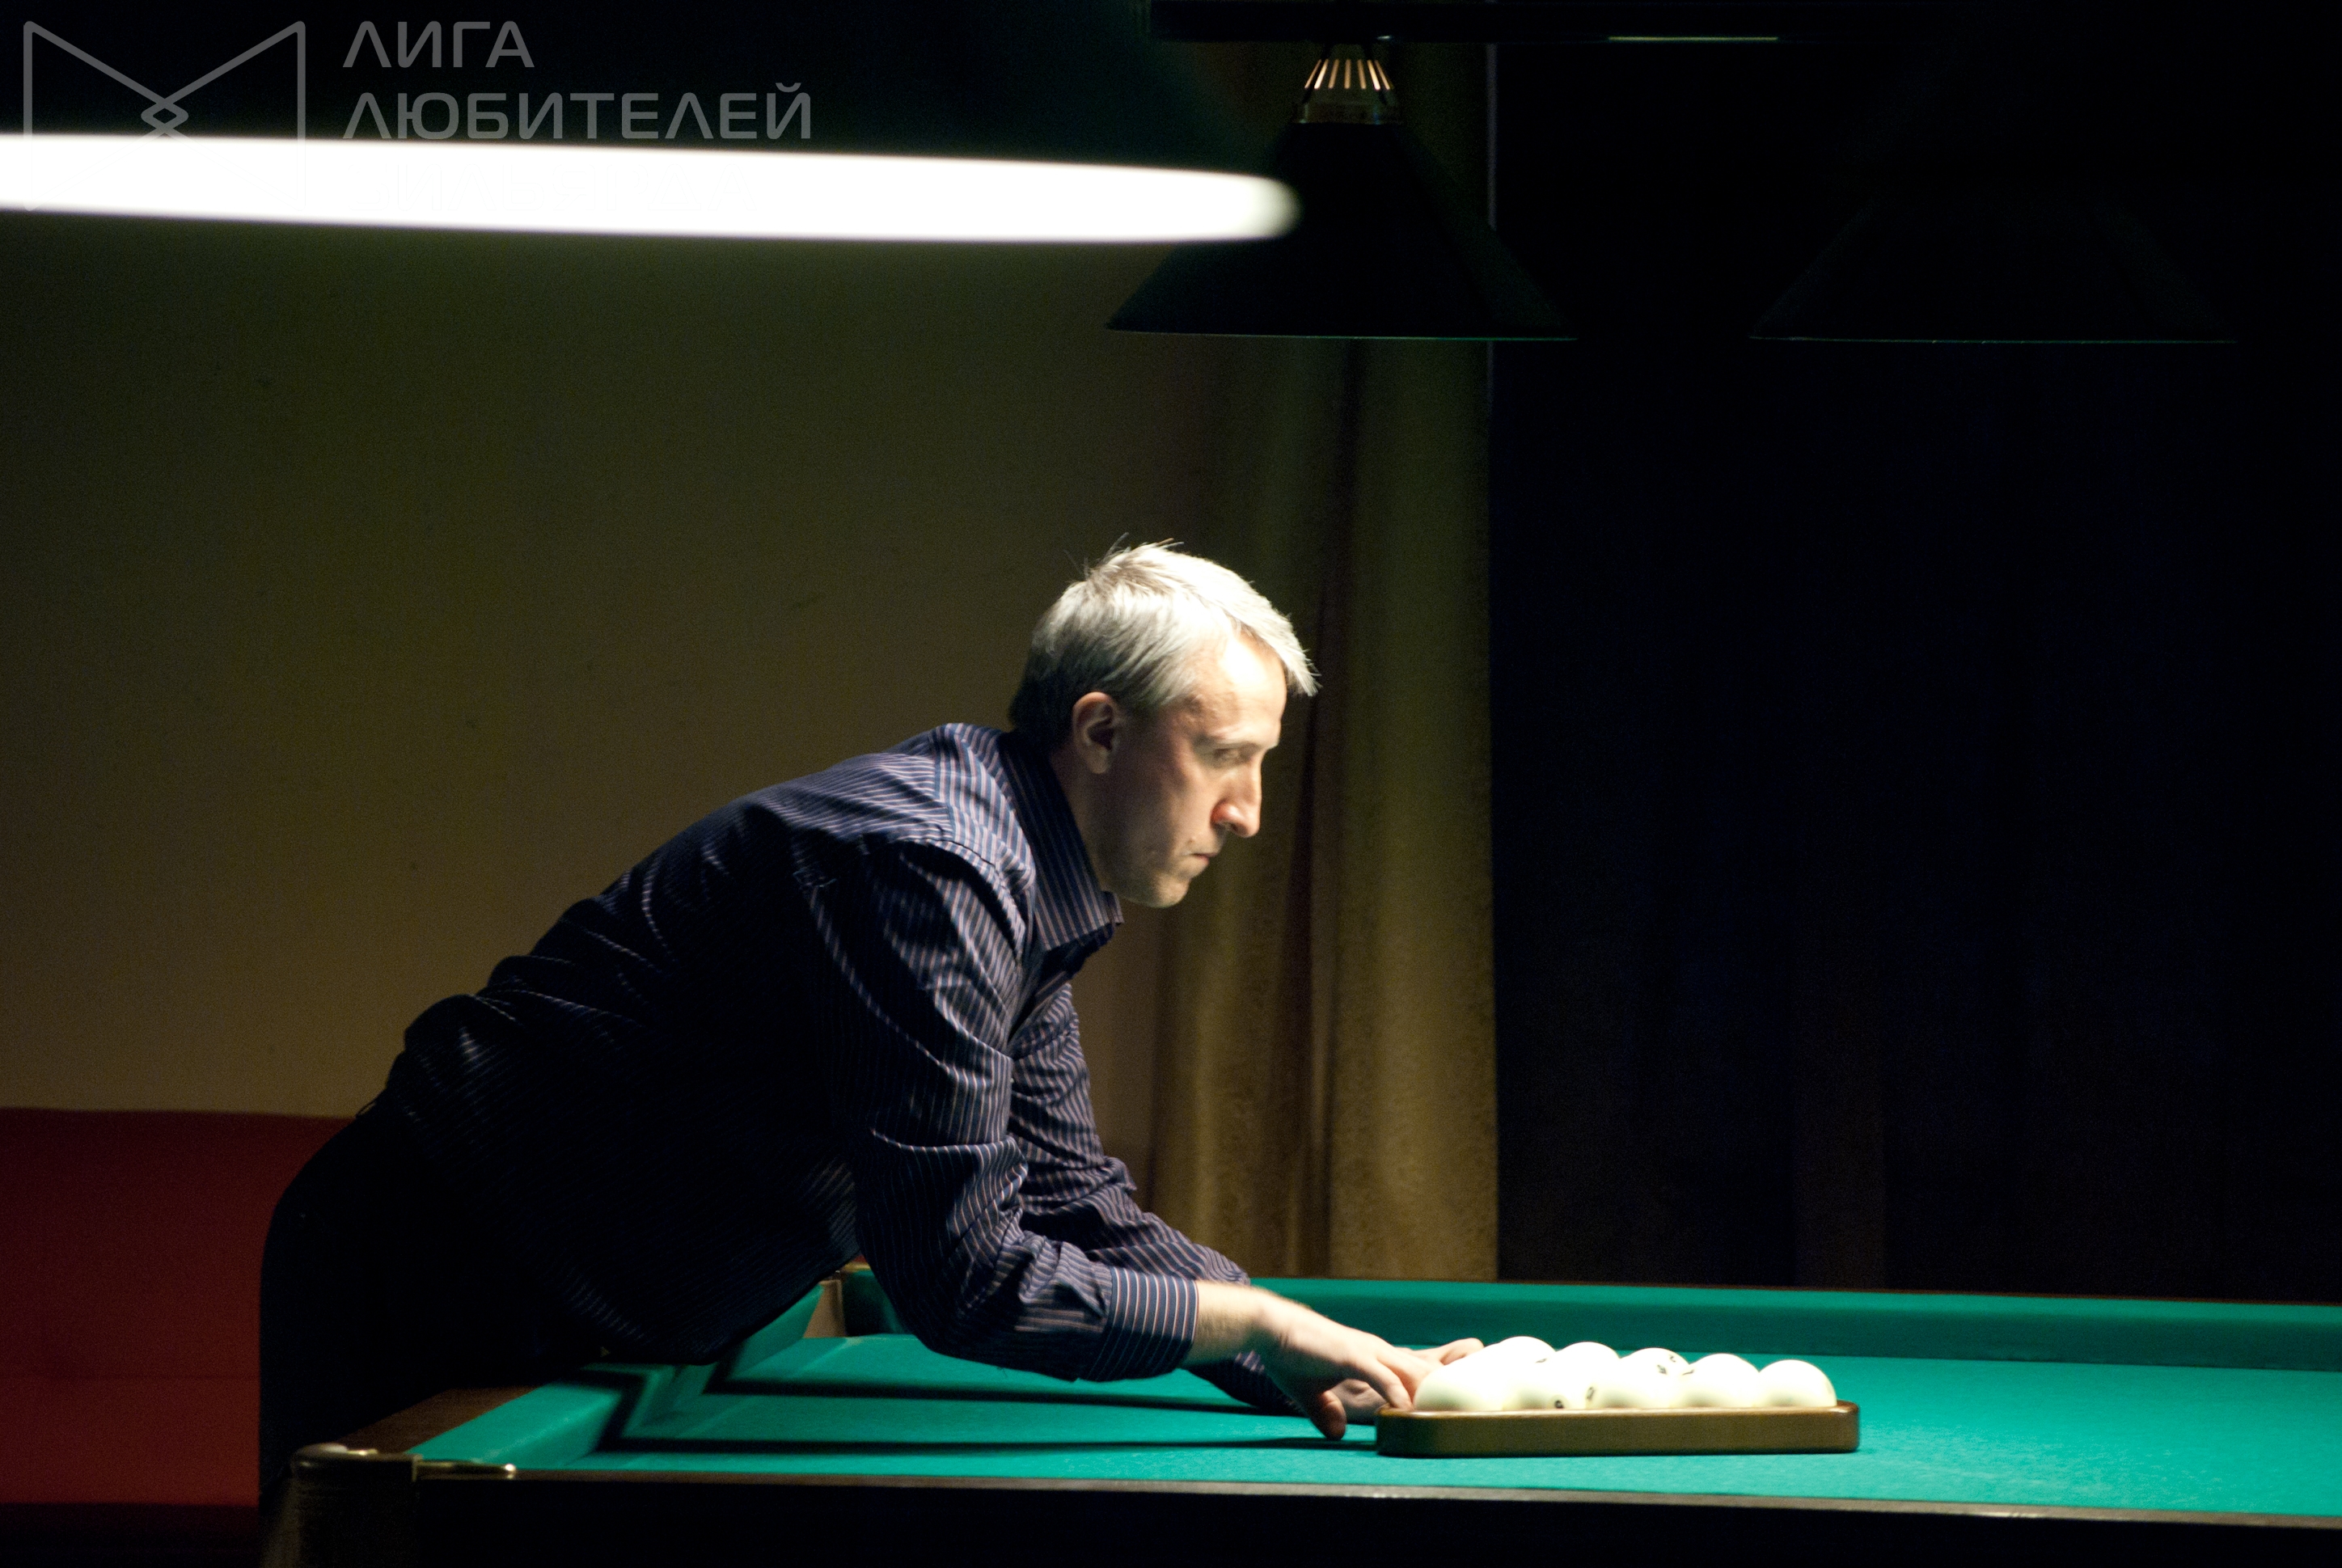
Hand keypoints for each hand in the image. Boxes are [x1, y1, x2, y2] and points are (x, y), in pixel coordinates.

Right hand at [1187, 1282, 1441, 1438]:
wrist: (1270, 1327)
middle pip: (1424, 1372)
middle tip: (1467, 1415)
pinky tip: (1406, 1411)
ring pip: (1411, 1373)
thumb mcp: (1309, 1392)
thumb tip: (1336, 1434)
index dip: (1434, 1389)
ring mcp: (1367, 1352)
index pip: (1414, 1373)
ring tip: (1446, 1419)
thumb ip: (1325, 1411)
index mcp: (1372, 1358)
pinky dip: (1397, 1394)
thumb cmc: (1289, 1354)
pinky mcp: (1352, 1355)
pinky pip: (1382, 1376)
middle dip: (1446, 1391)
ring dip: (1429, 1395)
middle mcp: (1377, 1352)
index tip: (1453, 1410)